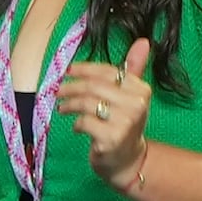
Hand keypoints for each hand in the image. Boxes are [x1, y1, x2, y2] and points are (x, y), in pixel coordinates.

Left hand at [58, 38, 157, 186]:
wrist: (127, 160)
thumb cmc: (124, 123)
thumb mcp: (131, 96)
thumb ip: (133, 69)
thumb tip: (143, 41)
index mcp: (142, 90)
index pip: (108, 71)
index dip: (84, 70)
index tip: (68, 71)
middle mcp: (137, 104)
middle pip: (94, 86)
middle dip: (71, 87)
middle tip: (57, 91)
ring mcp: (125, 122)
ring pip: (86, 103)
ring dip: (69, 104)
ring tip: (62, 108)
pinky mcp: (112, 139)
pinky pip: (84, 122)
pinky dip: (76, 123)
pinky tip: (76, 127)